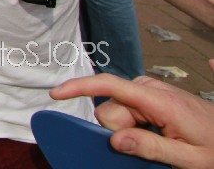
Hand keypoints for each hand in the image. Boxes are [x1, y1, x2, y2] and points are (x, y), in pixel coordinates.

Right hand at [50, 61, 213, 168]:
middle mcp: (152, 88)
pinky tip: (151, 133)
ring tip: (159, 140)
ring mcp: (151, 90)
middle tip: (152, 145)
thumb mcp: (188, 159)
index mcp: (160, 100)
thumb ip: (151, 148)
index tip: (57, 94)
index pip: (110, 85)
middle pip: (111, 109)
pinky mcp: (151, 95)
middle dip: (120, 131)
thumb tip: (115, 139)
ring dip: (128, 129)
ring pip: (117, 110)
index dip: (80, 88)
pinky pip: (126, 109)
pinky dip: (131, 123)